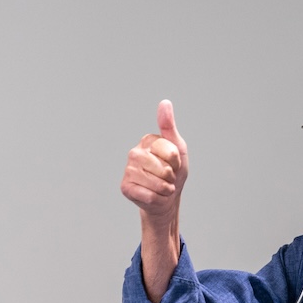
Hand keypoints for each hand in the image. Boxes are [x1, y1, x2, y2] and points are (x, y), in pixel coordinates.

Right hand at [121, 100, 188, 224]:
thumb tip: (164, 102)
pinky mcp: (125, 187)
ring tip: (161, 186)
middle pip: (164, 169)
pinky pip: (149, 195)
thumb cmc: (174, 172)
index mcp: (147, 141)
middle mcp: (134, 153)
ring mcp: (128, 170)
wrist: (166, 198)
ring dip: (165, 189)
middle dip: (171, 177)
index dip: (176, 163)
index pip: (171, 153)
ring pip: (157, 183)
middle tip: (167, 177)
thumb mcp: (178, 148)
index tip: (173, 164)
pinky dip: (157, 199)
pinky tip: (153, 195)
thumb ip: (169, 127)